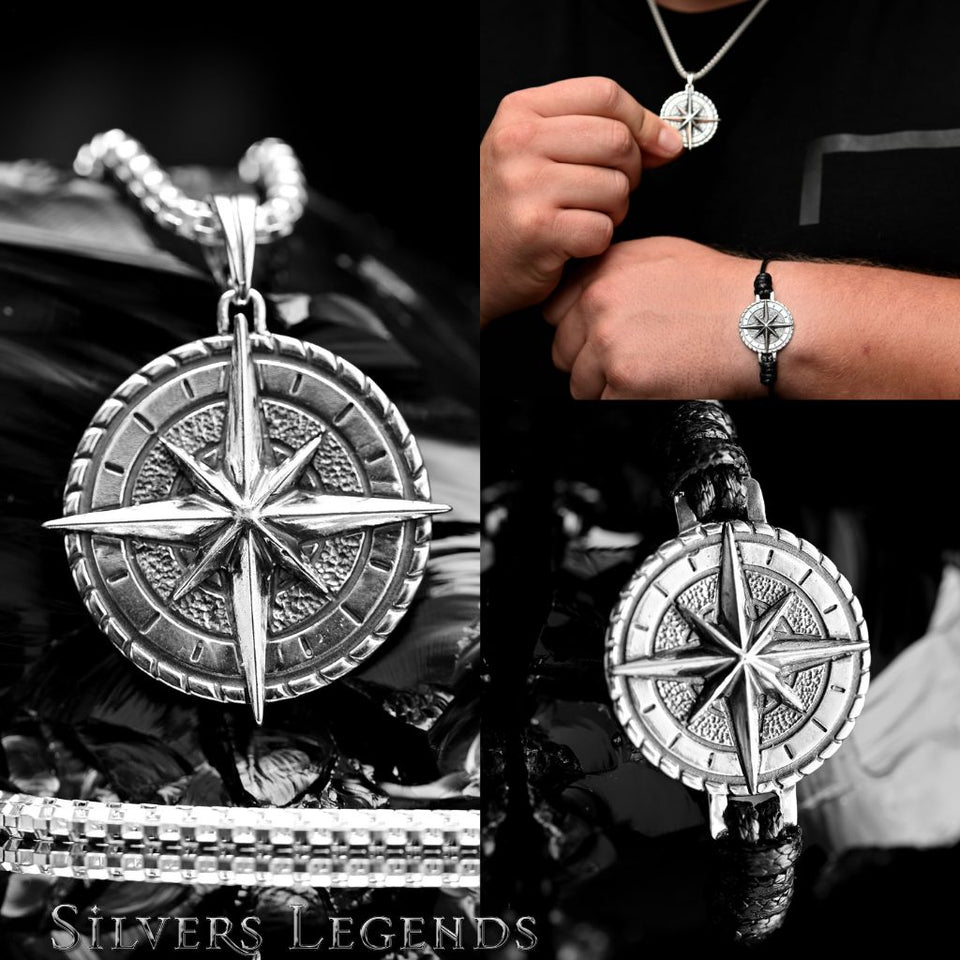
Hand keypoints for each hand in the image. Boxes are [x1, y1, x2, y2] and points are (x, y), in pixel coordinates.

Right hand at [480, 77, 683, 325]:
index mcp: (520, 112)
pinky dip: (598, 242)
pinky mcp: (537, 230)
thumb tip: (667, 139)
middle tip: (609, 191)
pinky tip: (573, 242)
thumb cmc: (510, 210)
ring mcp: (525, 186)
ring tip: (584, 217)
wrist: (471, 265)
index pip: (603, 94)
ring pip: (615, 187)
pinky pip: (602, 229)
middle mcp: (518, 142)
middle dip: (630, 171)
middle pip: (617, 139)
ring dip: (614, 211)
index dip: (643, 120)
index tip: (661, 145)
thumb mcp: (538, 152)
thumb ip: (597, 133)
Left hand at [545, 237, 762, 397]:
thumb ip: (612, 271)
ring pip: (579, 383)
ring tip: (643, 373)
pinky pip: (601, 404)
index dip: (575, 327)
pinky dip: (622, 402)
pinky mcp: (625, 381)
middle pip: (563, 350)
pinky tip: (650, 387)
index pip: (554, 310)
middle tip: (625, 360)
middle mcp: (600, 303)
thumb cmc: (720, 291)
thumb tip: (584, 289)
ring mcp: (609, 343)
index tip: (592, 335)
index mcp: (605, 271)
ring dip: (604, 386)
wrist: (759, 322)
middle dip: (588, 360)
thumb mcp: (658, 256)